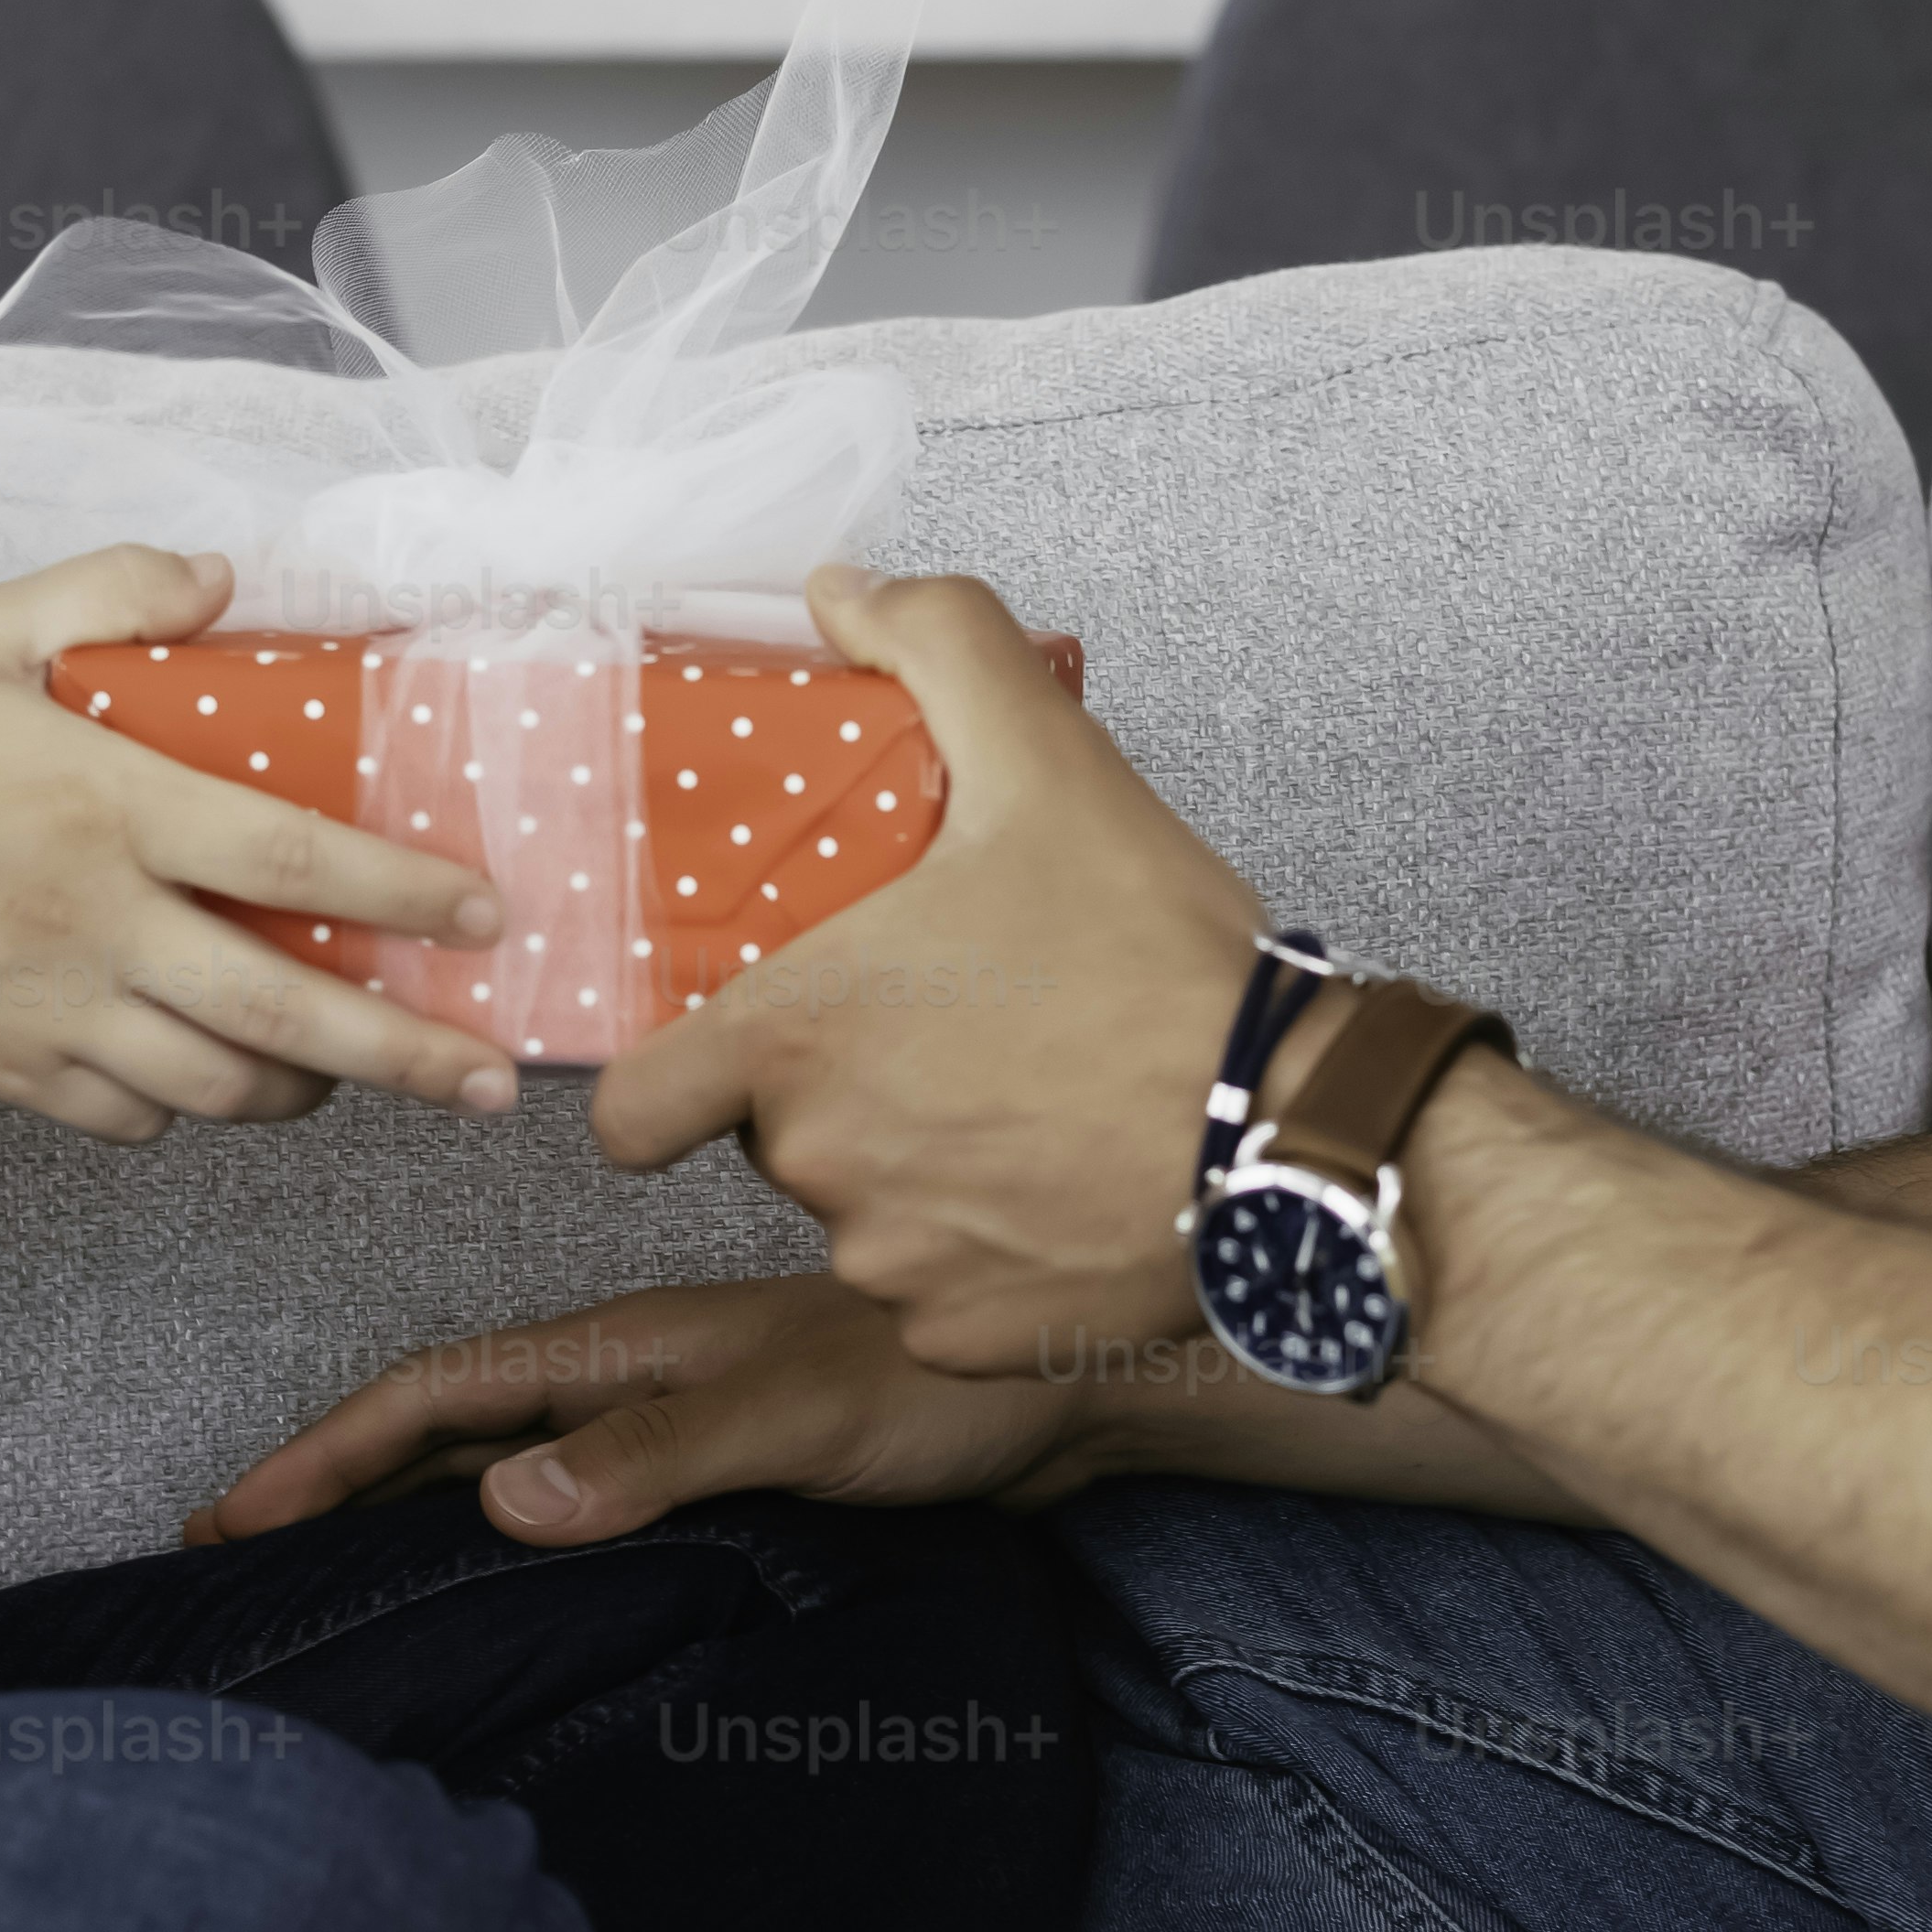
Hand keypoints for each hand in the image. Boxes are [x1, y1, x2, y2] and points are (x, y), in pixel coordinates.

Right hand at [0, 548, 518, 1143]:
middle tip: (498, 1082)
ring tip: (358, 1076)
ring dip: (309, 1091)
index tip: (489, 918)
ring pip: (225, 1087)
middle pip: (292, 1016)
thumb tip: (223, 576)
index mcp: (108, 807)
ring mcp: (57, 1014)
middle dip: (412, 1059)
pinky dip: (191, 1107)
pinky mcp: (13, 1075)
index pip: (296, 862)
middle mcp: (100, 925)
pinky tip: (215, 1074)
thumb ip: (109, 592)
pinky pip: (137, 1116)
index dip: (407, 895)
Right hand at [190, 1275, 1108, 1547]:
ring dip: (403, 1512)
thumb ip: (653, 1455)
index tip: (233, 1520)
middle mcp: (626, 1380)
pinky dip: (498, 1539)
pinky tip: (485, 1593)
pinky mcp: (713, 1474)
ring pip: (499, 1465)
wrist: (1059, 1399)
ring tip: (319, 1582)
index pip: (437, 1396)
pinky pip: (570, 1505)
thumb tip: (503, 1501)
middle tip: (232, 1560)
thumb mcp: (789, 1421)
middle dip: (331, 1484)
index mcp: (620, 1348)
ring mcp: (666, 1425)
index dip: (328, 1453)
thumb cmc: (935, 1394)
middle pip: (444, 1428)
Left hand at [590, 563, 1265, 1374]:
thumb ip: (938, 644)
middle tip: (948, 1030)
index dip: (666, 1083)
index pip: (634, 1111)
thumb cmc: (1164, 967)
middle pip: (773, 1144)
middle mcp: (822, 1168)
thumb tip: (846, 589)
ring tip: (1021, 1102)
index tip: (730, 1051)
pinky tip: (1059, 1188)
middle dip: (839, 1094)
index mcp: (798, 1040)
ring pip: (863, 1218)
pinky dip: (984, 1256)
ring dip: (915, 1172)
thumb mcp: (1050, 761)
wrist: (1297, 1136)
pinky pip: (939, 1299)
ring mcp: (895, 1266)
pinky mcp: (969, 1341)